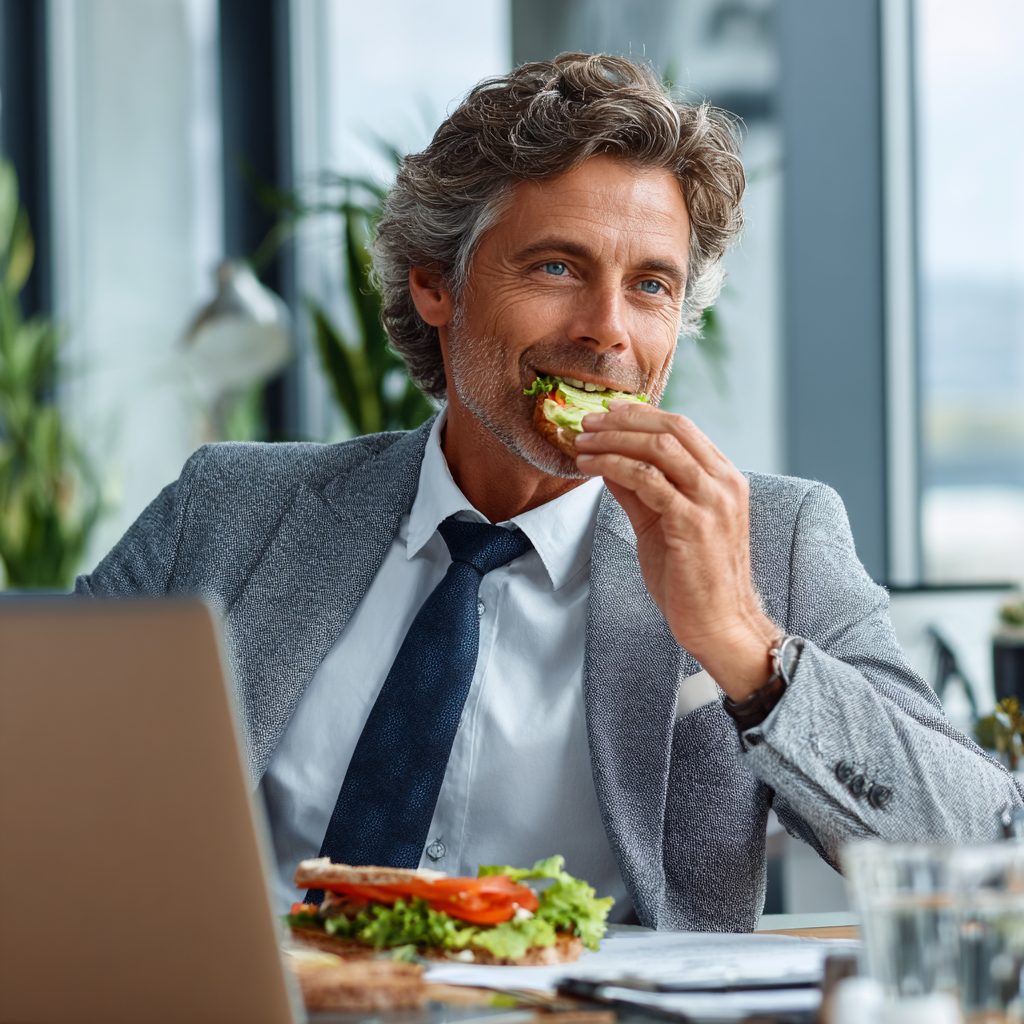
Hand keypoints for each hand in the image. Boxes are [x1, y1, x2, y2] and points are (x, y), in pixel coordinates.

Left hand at [575, 401, 778, 701]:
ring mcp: (712, 502)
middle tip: (586, 422)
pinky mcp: (693, 524)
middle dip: (623, 420)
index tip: (605, 413)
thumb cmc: (692, 579)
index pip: (681, 427)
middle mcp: (723, 483)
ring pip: (659, 449)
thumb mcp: (662, 524)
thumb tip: (609, 462)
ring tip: (581, 443)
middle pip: (672, 428)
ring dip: (613, 440)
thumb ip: (640, 491)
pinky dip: (614, 467)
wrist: (719, 624)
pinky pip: (648, 480)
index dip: (640, 415)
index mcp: (723, 478)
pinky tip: (590, 468)